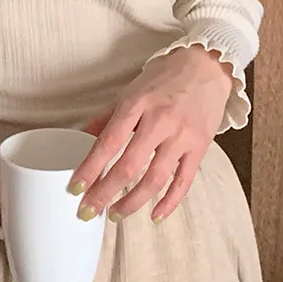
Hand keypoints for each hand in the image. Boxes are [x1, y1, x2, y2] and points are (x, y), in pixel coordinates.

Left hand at [75, 52, 232, 220]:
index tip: (75, 189)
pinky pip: (183, 182)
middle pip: (129, 166)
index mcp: (137, 104)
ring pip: (154, 179)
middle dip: (104, 193)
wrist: (207, 66)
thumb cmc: (165, 78)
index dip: (90, 169)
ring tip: (114, 214)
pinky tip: (154, 216)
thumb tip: (80, 138)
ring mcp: (181, 136)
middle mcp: (160, 121)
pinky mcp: (199, 148)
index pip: (108, 143)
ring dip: (132, 202)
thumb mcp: (131, 90)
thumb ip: (107, 117)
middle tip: (87, 211)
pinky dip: (169, 203)